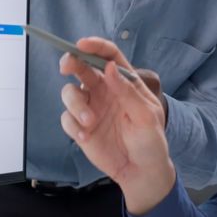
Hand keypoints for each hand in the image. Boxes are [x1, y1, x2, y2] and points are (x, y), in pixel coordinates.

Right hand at [58, 38, 177, 213]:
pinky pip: (66, 119)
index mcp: (123, 82)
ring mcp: (90, 108)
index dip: (95, 47)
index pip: (108, 56)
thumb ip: (128, 92)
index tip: (82, 45)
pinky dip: (72, 124)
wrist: (141, 172)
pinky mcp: (80, 127)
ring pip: (70, 92)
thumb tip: (110, 67)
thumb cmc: (150, 141)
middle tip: (67, 66)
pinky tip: (86, 136)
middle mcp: (104, 91)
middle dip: (71, 62)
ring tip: (89, 120)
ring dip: (75, 103)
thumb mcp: (146, 116)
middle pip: (82, 68)